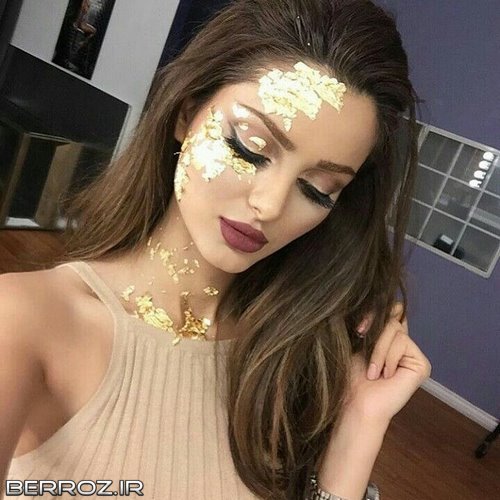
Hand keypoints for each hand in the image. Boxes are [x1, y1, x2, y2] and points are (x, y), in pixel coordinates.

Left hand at [343, 302, 431, 424]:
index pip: (388, 308)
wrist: (355, 402)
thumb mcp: (353, 340)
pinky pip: (403, 342)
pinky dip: (388, 357)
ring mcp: (411, 353)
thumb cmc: (348, 375)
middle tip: (360, 336)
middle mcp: (400, 342)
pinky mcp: (421, 364)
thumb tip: (371, 296)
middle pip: (394, 312)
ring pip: (395, 329)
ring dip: (378, 349)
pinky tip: (385, 375)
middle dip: (376, 324)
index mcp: (384, 336)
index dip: (374, 310)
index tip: (357, 328)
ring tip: (372, 371)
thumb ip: (366, 320)